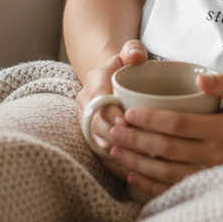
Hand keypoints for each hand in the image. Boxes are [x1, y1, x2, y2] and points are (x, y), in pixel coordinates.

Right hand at [77, 40, 146, 180]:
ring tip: (136, 161)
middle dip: (113, 136)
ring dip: (114, 152)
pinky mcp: (93, 137)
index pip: (97, 100)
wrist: (111, 78)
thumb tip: (136, 57)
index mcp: (94, 82)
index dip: (110, 113)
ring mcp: (88, 123)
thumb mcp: (130, 52)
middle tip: (135, 146)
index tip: (126, 122)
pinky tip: (132, 172)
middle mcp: (86, 104)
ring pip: (96, 142)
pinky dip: (114, 163)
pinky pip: (100, 154)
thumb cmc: (126, 66)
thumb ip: (133, 49)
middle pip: (94, 125)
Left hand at [106, 71, 222, 198]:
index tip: (130, 113)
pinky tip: (131, 174)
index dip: (152, 119)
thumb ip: (222, 83)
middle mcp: (212, 156)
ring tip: (114, 151)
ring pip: (164, 171)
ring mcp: (207, 176)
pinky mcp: (203, 189)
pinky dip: (148, 183)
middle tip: (112, 131)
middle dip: (136, 140)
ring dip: (137, 161)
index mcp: (221, 131)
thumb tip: (199, 77)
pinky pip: (171, 188)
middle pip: (166, 148)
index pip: (179, 124)